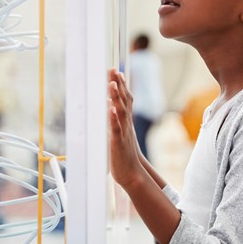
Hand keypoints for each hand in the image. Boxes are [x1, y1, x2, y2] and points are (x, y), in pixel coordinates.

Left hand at [108, 68, 144, 187]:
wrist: (132, 173)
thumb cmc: (124, 154)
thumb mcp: (120, 134)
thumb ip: (116, 121)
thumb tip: (110, 107)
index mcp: (126, 122)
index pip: (125, 100)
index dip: (121, 85)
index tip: (116, 71)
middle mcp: (126, 124)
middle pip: (124, 101)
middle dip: (118, 85)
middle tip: (114, 70)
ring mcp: (123, 132)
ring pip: (120, 112)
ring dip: (117, 97)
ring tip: (112, 84)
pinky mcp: (118, 142)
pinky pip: (116, 129)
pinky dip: (114, 119)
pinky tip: (111, 109)